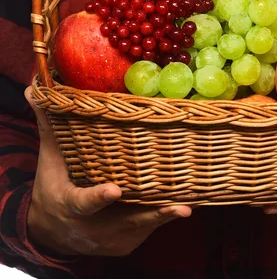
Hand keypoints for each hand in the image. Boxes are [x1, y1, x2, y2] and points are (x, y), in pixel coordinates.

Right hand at [25, 87, 191, 256]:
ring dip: (162, 216)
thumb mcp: (50, 160)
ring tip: (184, 205)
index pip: (83, 201)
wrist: (55, 231)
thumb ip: (49, 127)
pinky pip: (147, 229)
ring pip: (140, 227)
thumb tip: (35, 90)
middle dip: (149, 214)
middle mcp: (92, 227)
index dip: (99, 197)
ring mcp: (111, 238)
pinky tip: (183, 205)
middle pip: (123, 221)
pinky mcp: (126, 242)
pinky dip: (162, 218)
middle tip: (177, 205)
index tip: (115, 190)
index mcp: (71, 204)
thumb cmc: (55, 187)